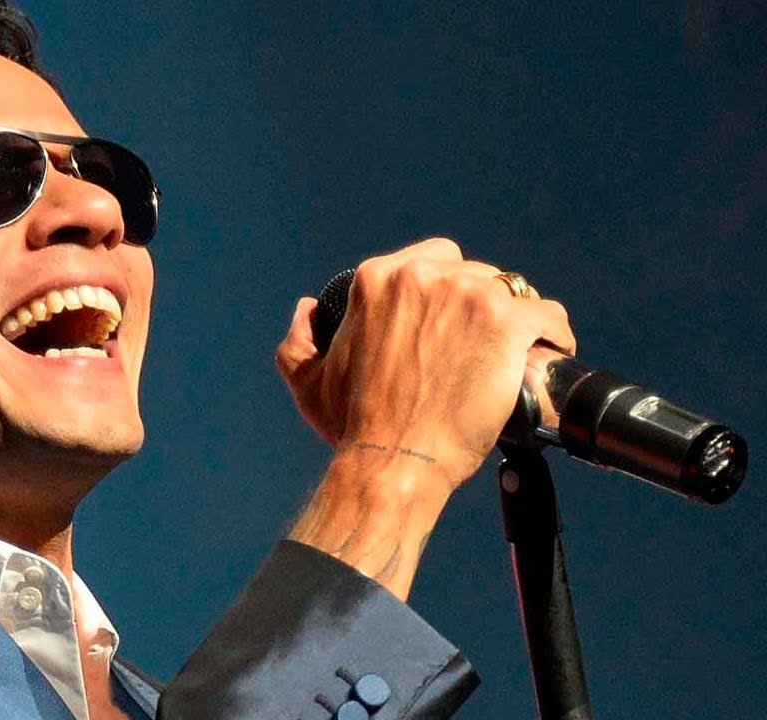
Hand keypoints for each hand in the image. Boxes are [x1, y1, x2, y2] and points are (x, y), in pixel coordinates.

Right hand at [278, 237, 574, 487]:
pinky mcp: (507, 324)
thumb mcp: (308, 380)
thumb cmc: (354, 427)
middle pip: (474, 274)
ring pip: (513, 291)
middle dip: (480, 306)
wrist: (392, 462)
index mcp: (377, 279)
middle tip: (482, 346)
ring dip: (517, 318)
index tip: (452, 323)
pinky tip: (548, 354)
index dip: (446, 293)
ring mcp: (468, 296)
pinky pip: (547, 316)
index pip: (432, 261)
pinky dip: (553, 335)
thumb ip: (299, 339)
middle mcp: (423, 276)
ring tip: (518, 353)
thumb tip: (307, 309)